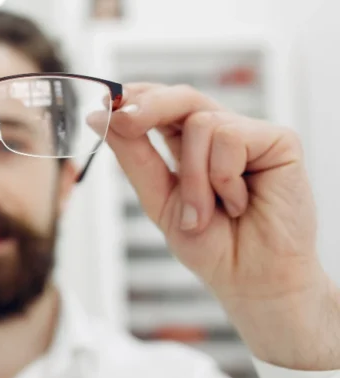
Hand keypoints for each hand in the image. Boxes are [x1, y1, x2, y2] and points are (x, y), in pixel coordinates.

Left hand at [103, 83, 339, 369]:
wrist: (250, 280)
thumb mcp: (158, 197)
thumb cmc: (211, 244)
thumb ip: (133, 155)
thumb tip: (99, 116)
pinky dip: (223, 178)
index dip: (134, 97)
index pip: (161, 104)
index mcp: (189, 144)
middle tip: (122, 119)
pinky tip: (240, 203)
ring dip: (194, 176)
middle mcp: (221, 133)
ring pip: (201, 123)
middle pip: (181, 96)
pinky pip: (231, 138)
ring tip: (207, 212)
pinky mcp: (279, 141)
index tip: (105, 102)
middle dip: (148, 106)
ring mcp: (250, 135)